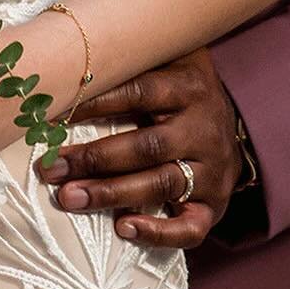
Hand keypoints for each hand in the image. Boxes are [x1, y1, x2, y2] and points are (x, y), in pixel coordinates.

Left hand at [34, 48, 243, 248]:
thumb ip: (130, 59)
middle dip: (94, 159)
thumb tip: (69, 56)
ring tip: (69, 197)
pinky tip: (123, 229)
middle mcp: (201, 128)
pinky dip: (157, 232)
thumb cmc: (183, 89)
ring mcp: (211, 169)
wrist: (238, 124)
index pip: (138, 92)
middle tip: (51, 169)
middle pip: (146, 146)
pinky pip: (191, 227)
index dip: (95, 104)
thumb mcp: (167, 61)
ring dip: (111, 193)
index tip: (54, 116)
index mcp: (186, 87)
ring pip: (160, 184)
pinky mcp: (215, 204)